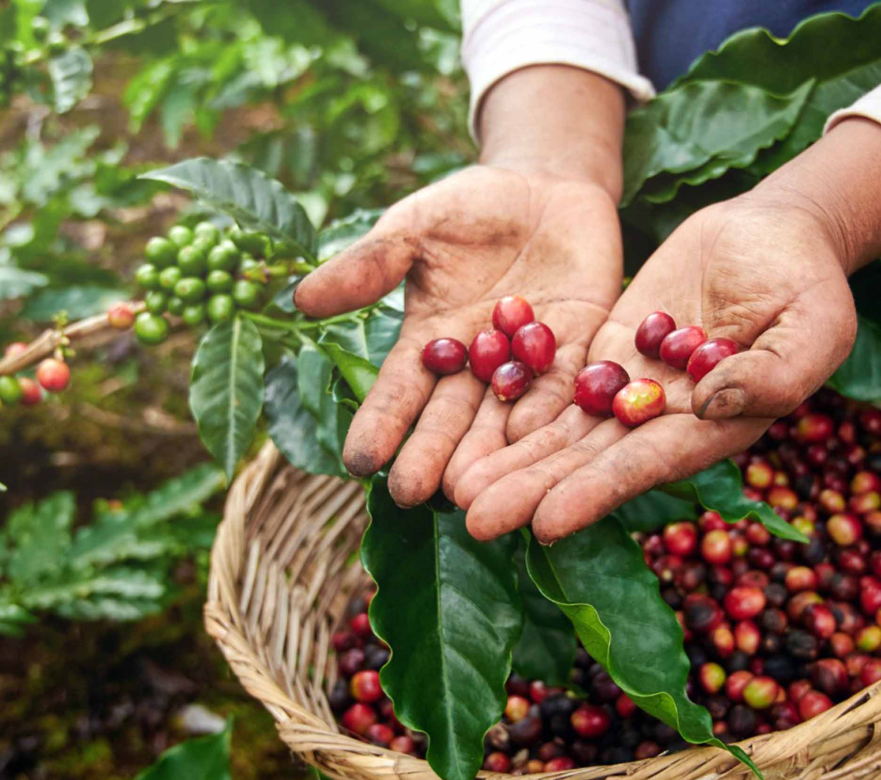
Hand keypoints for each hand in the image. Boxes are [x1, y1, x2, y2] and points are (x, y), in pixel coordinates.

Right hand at [293, 164, 623, 505]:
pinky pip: (565, 386)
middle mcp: (475, 367)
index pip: (399, 391)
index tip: (358, 460)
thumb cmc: (467, 207)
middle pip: (451, 418)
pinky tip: (534, 441)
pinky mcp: (580, 349)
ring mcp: (527, 363)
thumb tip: (300, 299)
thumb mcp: (413, 227)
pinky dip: (551, 412)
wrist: (545, 185)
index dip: (380, 424)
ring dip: (490, 454)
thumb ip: (369, 265)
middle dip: (431, 454)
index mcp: (429, 343)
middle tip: (413, 493)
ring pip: (506, 417)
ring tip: (472, 490)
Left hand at [450, 192, 858, 541]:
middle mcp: (663, 421)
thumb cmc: (808, 280)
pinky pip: (556, 383)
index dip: (595, 493)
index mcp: (715, 428)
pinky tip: (469, 427)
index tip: (545, 522)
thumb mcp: (813, 323)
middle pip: (588, 461)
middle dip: (532, 490)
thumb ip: (774, 371)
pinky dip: (516, 406)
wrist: (773, 233)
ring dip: (511, 459)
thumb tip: (707, 403)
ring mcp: (630, 389)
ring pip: (562, 430)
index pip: (646, 466)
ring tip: (455, 487)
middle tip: (472, 518)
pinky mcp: (606, 354)